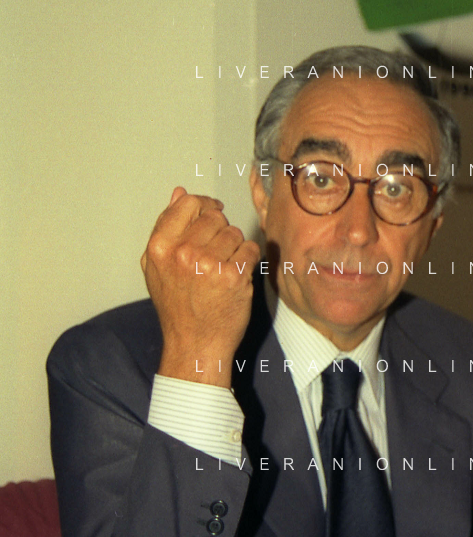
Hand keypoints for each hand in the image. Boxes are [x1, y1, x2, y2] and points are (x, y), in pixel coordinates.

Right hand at [141, 187, 260, 383]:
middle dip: (220, 231)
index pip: (188, 203)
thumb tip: (179, 193)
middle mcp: (182, 253)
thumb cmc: (177, 306)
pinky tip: (236, 276)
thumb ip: (166, 227)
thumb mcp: (157, 266)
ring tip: (222, 269)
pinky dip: (248, 260)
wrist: (194, 343)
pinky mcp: (234, 275)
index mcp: (160, 247)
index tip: (213, 212)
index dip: (204, 204)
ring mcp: (208, 264)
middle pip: (215, 217)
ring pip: (234, 232)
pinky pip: (251, 249)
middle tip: (215, 254)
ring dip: (234, 247)